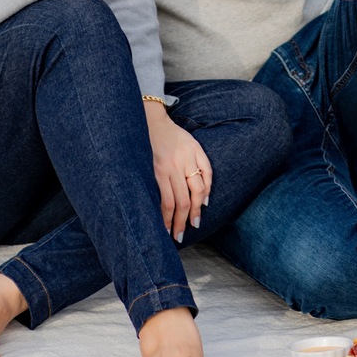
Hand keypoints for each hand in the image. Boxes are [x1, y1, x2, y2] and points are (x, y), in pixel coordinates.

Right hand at [145, 103, 211, 243]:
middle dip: (191, 216)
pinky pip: (163, 197)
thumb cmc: (174, 136)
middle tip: (190, 229)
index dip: (203, 199)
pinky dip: (165, 212)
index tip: (200, 213)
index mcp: (195, 153)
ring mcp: (168, 168)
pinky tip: (164, 222)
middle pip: (191, 195)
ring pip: (177, 200)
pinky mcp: (155, 173)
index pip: (206, 180)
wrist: (151, 123)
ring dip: (178, 220)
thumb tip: (205, 199)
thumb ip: (203, 168)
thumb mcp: (194, 145)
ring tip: (176, 234)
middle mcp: (183, 162)